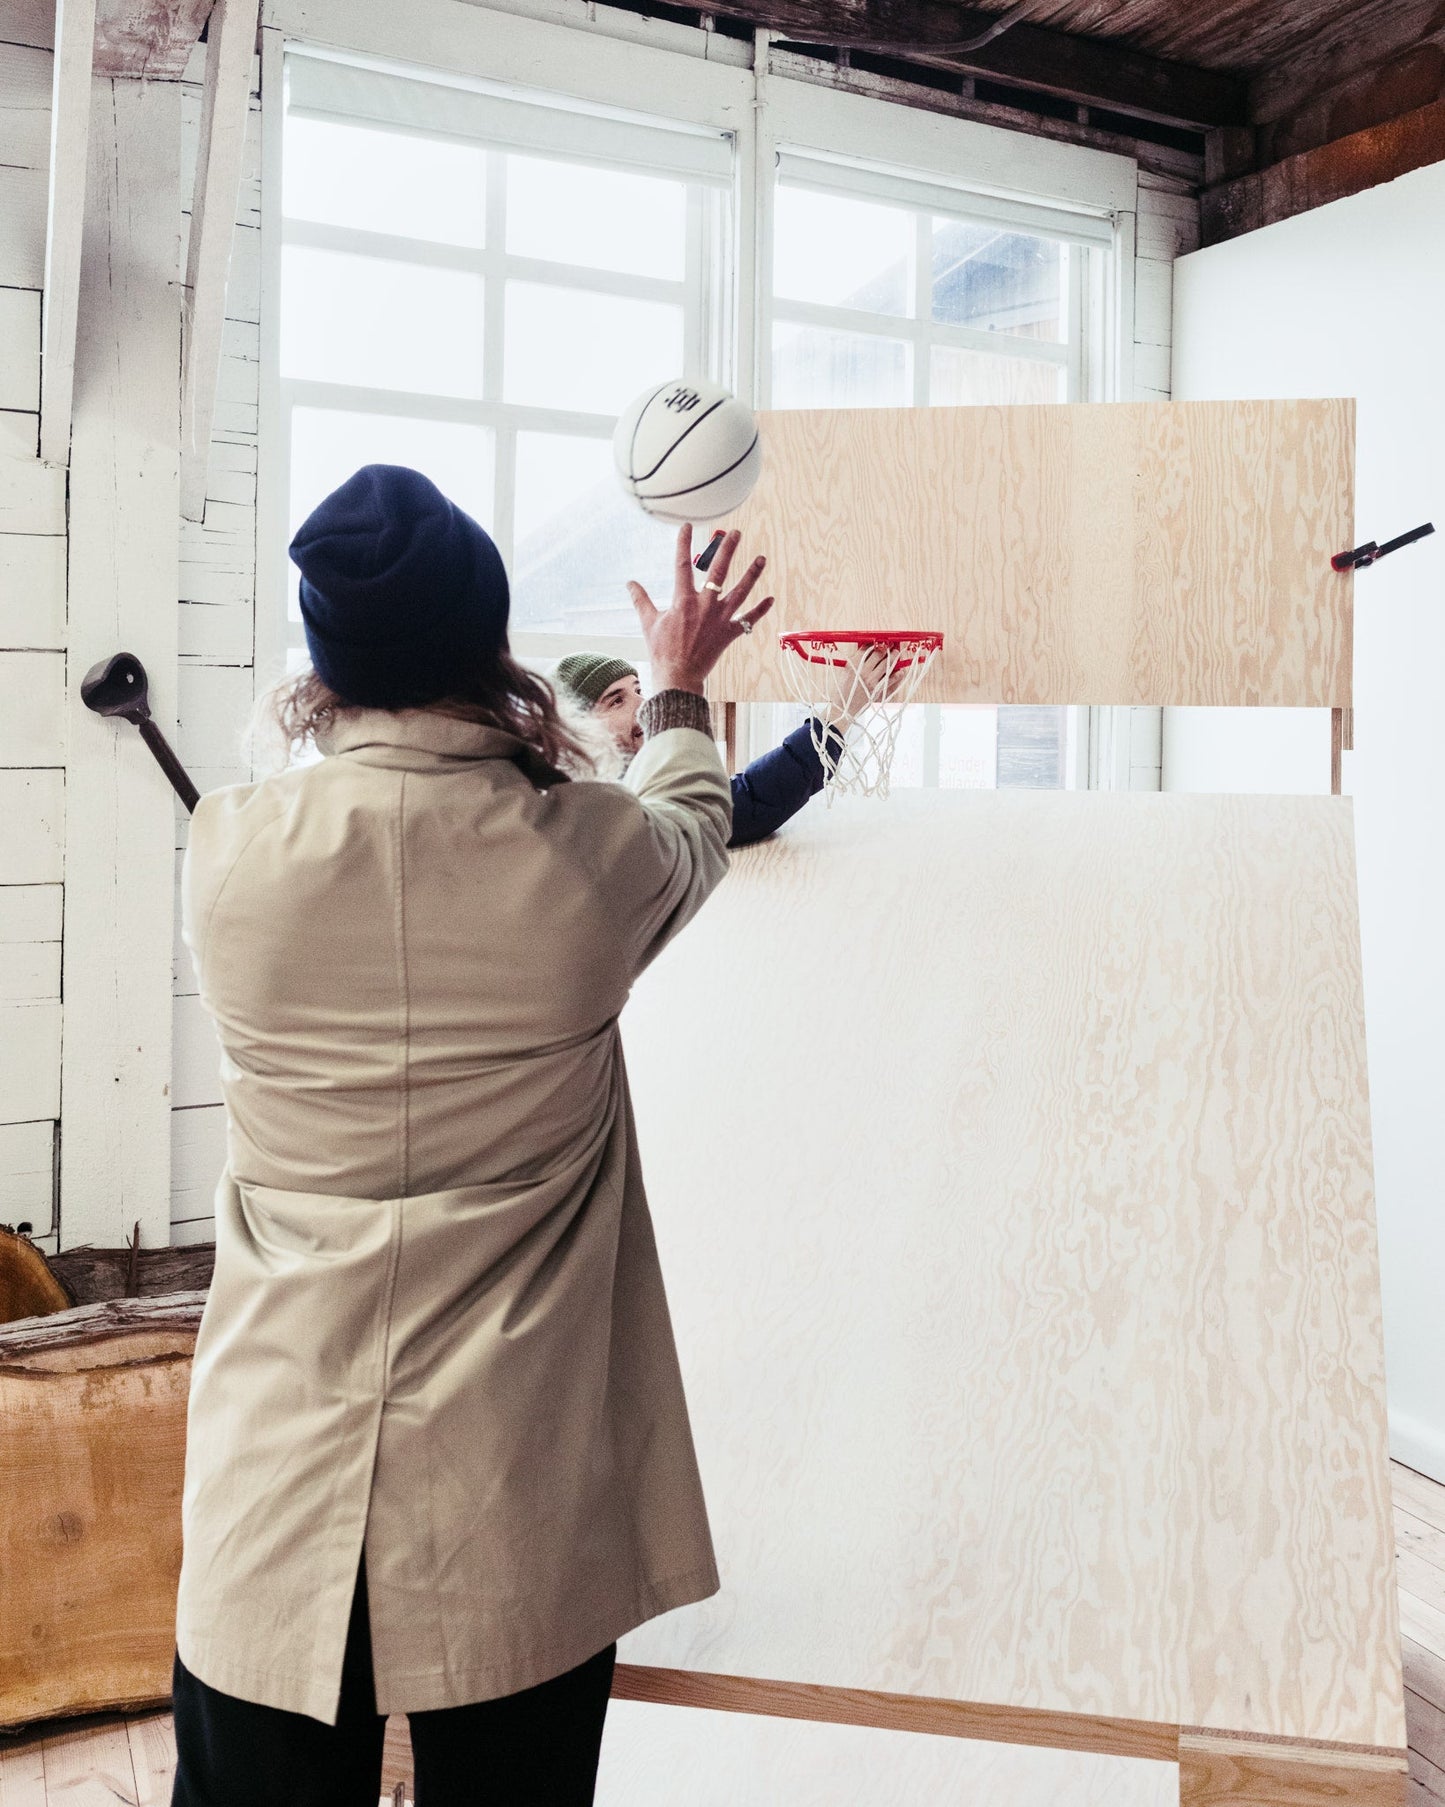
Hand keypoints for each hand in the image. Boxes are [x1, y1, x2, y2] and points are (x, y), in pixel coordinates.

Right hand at [628, 526, 774, 695]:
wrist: (678, 676)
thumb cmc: (662, 651)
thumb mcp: (648, 623)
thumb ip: (641, 600)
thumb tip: (630, 583)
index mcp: (683, 600)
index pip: (682, 565)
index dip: (683, 543)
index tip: (687, 526)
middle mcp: (704, 605)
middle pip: (718, 571)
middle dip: (727, 549)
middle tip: (735, 533)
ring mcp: (720, 619)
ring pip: (740, 591)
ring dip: (752, 574)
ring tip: (761, 558)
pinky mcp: (729, 633)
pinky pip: (749, 620)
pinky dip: (760, 610)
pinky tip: (771, 599)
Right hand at [827, 645, 894, 733]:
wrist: (844, 708)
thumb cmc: (843, 690)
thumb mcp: (845, 671)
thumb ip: (855, 660)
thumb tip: (869, 649)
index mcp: (852, 665)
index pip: (866, 648)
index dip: (875, 642)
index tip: (879, 641)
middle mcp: (863, 671)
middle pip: (879, 653)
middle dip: (887, 647)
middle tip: (891, 645)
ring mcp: (872, 681)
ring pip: (887, 664)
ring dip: (894, 656)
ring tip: (896, 653)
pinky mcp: (878, 690)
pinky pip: (892, 679)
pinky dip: (898, 674)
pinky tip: (900, 670)